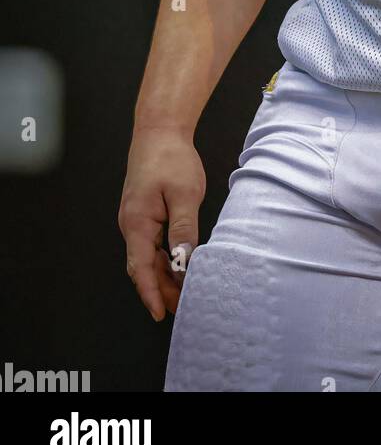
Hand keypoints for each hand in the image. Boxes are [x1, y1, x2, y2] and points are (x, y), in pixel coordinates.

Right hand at [118, 127, 205, 321]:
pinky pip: (149, 244)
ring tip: (180, 293)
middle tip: (179, 309)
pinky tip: (175, 266)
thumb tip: (184, 260)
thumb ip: (183, 229)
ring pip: (146, 256)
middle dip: (159, 290)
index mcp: (137, 222)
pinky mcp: (143, 213)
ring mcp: (136, 219)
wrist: (159, 131)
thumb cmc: (171, 158)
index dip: (150, 293)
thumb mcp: (184, 194)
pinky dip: (161, 259)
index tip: (160, 313)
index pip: (141, 268)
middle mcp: (131, 224)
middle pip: (142, 267)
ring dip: (161, 276)